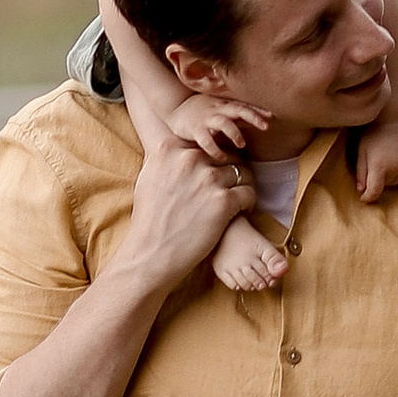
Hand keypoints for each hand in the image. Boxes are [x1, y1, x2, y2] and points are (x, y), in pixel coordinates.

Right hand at [122, 112, 259, 292]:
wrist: (151, 253)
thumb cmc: (149, 219)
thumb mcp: (148, 177)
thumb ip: (167, 158)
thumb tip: (179, 146)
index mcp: (169, 149)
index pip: (205, 143)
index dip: (212, 159)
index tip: (211, 174)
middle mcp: (189, 159)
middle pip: (226, 155)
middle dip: (229, 172)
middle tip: (227, 190)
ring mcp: (207, 179)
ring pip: (242, 172)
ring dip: (242, 186)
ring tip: (235, 202)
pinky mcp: (223, 201)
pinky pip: (249, 192)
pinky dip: (248, 203)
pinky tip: (239, 212)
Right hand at [169, 91, 270, 168]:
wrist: (174, 108)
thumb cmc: (201, 111)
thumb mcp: (220, 110)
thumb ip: (238, 116)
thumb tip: (259, 121)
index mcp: (224, 105)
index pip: (244, 106)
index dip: (258, 111)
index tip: (272, 117)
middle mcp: (217, 109)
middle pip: (238, 109)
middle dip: (253, 117)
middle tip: (265, 126)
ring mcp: (206, 119)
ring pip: (223, 123)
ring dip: (235, 133)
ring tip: (242, 144)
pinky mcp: (194, 129)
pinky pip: (206, 140)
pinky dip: (215, 149)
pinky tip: (222, 157)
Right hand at [211, 218, 290, 293]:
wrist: (224, 228)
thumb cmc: (246, 236)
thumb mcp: (264, 245)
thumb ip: (275, 258)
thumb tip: (283, 271)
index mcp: (255, 256)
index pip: (268, 276)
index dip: (272, 279)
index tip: (271, 276)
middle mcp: (242, 263)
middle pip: (257, 282)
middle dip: (263, 283)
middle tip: (262, 279)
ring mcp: (230, 268)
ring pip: (245, 285)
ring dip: (252, 286)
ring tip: (253, 279)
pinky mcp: (220, 269)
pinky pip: (232, 285)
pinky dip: (238, 286)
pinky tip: (241, 279)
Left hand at [355, 118, 397, 202]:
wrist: (393, 118)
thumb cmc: (373, 134)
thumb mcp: (362, 152)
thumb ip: (361, 173)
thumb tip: (361, 191)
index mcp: (380, 166)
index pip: (375, 191)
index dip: (368, 197)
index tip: (363, 198)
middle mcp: (396, 168)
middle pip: (385, 186)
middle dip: (378, 180)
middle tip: (374, 163)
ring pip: (395, 181)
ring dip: (388, 177)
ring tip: (384, 159)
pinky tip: (393, 157)